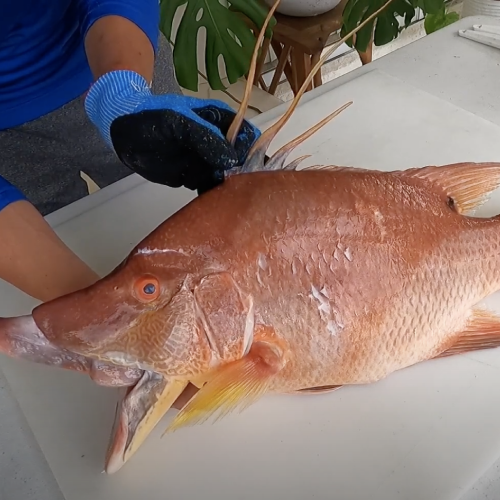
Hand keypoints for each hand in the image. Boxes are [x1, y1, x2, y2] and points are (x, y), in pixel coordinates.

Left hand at [84, 70, 260, 192]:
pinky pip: (210, 187)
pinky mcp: (195, 176)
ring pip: (228, 177)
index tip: (251, 170)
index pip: (247, 137)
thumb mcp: (179, 122)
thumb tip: (232, 160)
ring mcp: (207, 161)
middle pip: (241, 160)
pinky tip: (215, 204)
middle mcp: (218, 142)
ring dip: (230, 189)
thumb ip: (206, 139)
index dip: (253, 152)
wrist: (123, 133)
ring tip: (232, 201)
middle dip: (245, 175)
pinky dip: (213, 196)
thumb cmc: (151, 118)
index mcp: (221, 122)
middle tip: (243, 192)